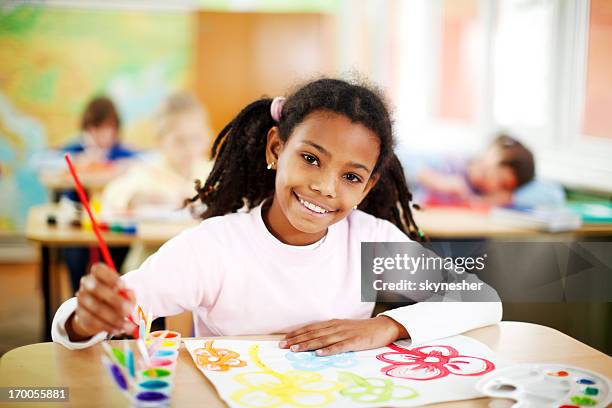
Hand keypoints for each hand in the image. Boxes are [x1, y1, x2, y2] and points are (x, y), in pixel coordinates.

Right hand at [67, 263, 135, 340]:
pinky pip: (93, 321)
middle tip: (129, 310)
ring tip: (128, 326)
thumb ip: (128, 293)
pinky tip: (119, 330)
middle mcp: (86, 284)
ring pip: (96, 308)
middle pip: (96, 288)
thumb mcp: (124, 294)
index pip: (98, 270)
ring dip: (114, 318)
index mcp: (97, 274)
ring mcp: (81, 299)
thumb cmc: (114, 298)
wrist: (96, 313)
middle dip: (114, 300)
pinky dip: (108, 326)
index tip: (123, 285)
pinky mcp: (80, 315)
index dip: (110, 277)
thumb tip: (129, 292)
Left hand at [279, 316, 408, 355]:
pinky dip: (328, 350)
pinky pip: (339, 347)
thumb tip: (314, 339)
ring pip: (322, 339)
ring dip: (307, 344)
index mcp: (332, 323)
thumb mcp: (343, 327)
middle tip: (282, 345)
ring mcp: (344, 334)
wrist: (382, 327)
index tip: (284, 338)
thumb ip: (329, 332)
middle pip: (313, 333)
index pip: (310, 328)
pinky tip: (319, 354)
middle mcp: (336, 327)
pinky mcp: (354, 342)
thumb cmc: (361, 329)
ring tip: (295, 349)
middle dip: (296, 339)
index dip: (296, 333)